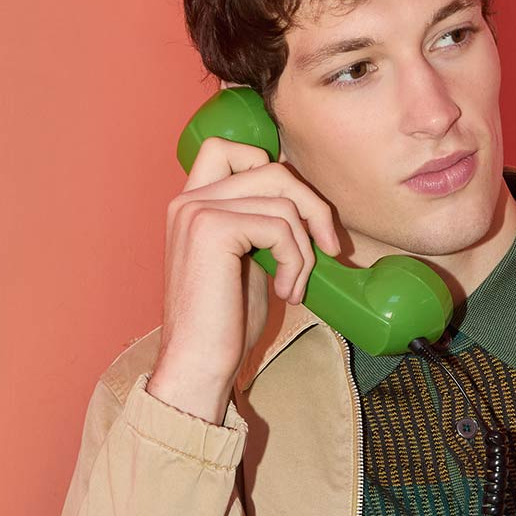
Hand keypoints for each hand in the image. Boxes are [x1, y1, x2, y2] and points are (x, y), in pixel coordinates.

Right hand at [147, 136, 340, 423]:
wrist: (197, 366)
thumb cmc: (223, 326)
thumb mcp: (248, 263)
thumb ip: (263, 227)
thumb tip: (306, 207)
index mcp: (191, 205)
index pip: (231, 149)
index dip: (274, 171)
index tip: (297, 218)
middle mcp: (188, 200)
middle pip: (271, 167)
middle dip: (312, 207)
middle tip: (327, 250)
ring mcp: (197, 211)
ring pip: (283, 199)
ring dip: (305, 247)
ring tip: (295, 285)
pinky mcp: (211, 229)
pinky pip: (279, 226)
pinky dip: (295, 260)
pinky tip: (285, 291)